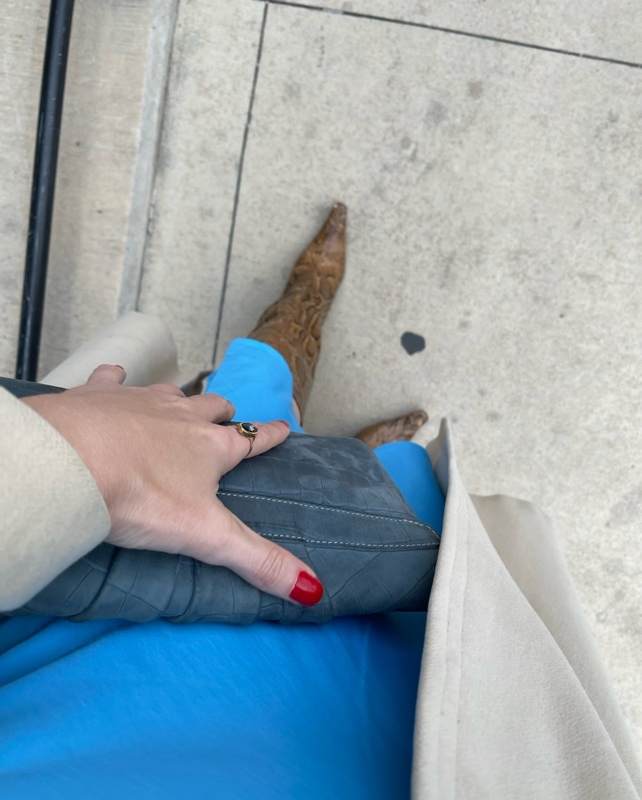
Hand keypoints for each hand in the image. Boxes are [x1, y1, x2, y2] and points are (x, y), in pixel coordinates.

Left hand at [23, 364, 322, 605]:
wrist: (70, 460)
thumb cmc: (140, 497)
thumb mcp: (206, 536)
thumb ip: (258, 561)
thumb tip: (313, 590)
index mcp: (210, 448)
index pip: (252, 439)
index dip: (270, 434)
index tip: (284, 427)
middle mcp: (181, 416)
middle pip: (212, 407)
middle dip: (223, 412)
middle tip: (226, 417)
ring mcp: (139, 400)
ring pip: (169, 392)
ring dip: (177, 399)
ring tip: (177, 404)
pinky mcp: (98, 394)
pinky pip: (112, 379)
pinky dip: (116, 380)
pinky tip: (114, 378)